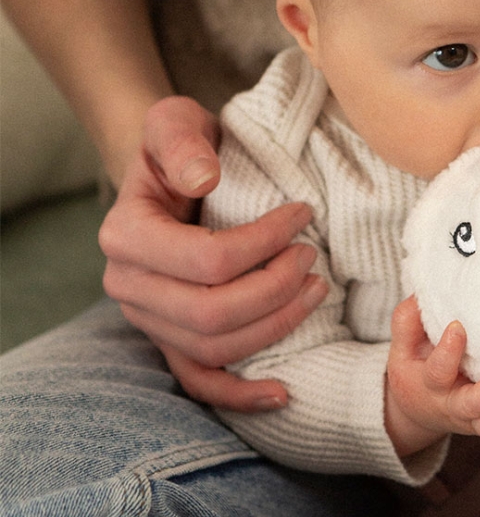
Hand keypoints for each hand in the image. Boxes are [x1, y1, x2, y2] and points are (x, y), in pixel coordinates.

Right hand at [100, 96, 327, 410]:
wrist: (176, 175)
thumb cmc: (184, 148)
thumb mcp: (176, 120)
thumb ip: (181, 138)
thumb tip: (204, 179)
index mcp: (126, 235)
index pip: (206, 259)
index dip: (264, 242)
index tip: (303, 215)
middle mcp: (129, 286)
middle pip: (212, 313)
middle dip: (276, 288)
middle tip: (313, 258)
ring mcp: (149, 320)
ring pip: (215, 348)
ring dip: (275, 326)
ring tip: (317, 291)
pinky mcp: (171, 340)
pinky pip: (199, 382)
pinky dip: (240, 396)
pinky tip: (283, 393)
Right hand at [385, 296, 479, 457]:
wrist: (418, 410)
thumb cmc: (416, 370)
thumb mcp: (402, 348)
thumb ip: (408, 322)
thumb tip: (421, 295)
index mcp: (431, 384)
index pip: (437, 370)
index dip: (448, 350)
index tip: (458, 326)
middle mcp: (454, 405)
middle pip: (471, 406)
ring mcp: (476, 419)